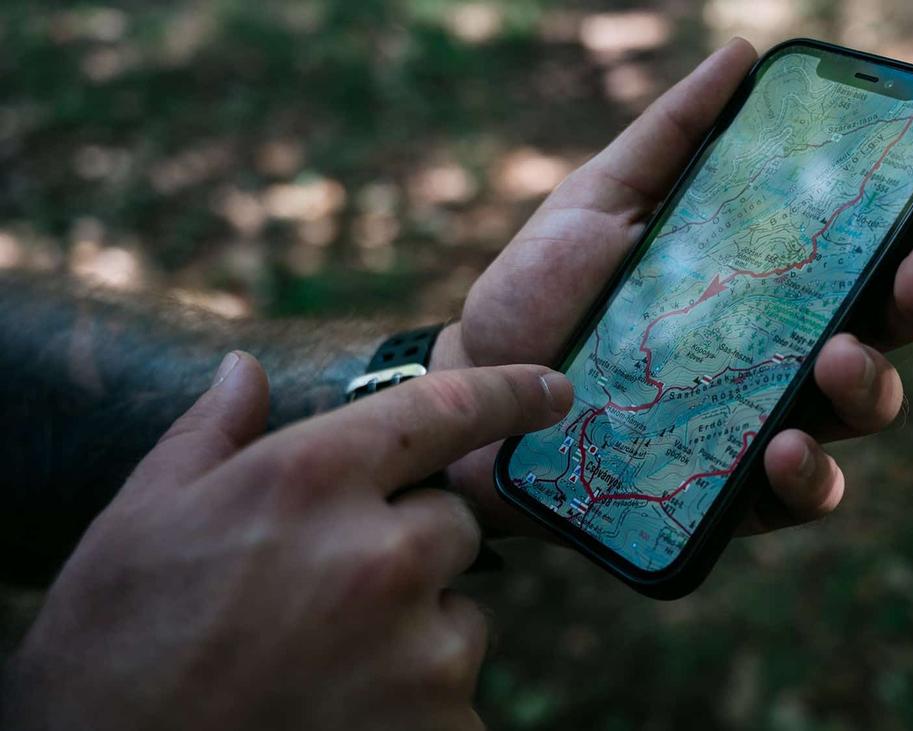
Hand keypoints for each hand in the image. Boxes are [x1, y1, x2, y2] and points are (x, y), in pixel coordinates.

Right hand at [2, 352, 572, 730]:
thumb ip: (211, 436)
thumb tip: (247, 372)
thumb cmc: (114, 647)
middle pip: (452, 524)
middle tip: (329, 592)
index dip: (510, 393)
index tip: (554, 389)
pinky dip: (417, 702)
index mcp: (311, 478)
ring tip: (323, 666)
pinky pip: (457, 692)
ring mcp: (418, 646)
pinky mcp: (442, 725)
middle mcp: (381, 552)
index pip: (447, 409)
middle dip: (409, 546)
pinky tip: (344, 711)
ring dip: (413, 630)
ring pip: (458, 614)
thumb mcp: (138, 520)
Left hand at [435, 38, 912, 534]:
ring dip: (874, 383)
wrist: (480, 392)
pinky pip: (806, 492)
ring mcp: (772, 414)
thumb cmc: (544, 291)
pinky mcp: (739, 489)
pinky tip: (785, 447)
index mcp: (775, 267)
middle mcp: (790, 340)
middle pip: (893, 321)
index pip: (880, 237)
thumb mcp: (600, 200)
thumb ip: (671, 137)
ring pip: (866, 405)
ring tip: (840, 358)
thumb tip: (741, 56)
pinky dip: (811, 475)